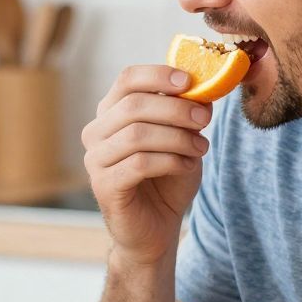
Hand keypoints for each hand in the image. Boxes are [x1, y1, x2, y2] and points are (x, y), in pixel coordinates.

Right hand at [81, 66, 213, 265]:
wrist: (156, 227)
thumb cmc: (167, 179)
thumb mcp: (182, 138)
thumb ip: (187, 112)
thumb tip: (206, 86)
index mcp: (111, 113)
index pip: (127, 79)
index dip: (158, 74)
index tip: (189, 80)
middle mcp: (96, 132)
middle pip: (133, 105)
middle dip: (176, 109)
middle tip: (205, 119)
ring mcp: (95, 160)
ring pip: (137, 134)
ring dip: (177, 138)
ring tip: (200, 148)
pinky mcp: (104, 186)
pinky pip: (139, 163)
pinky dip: (170, 161)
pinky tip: (186, 166)